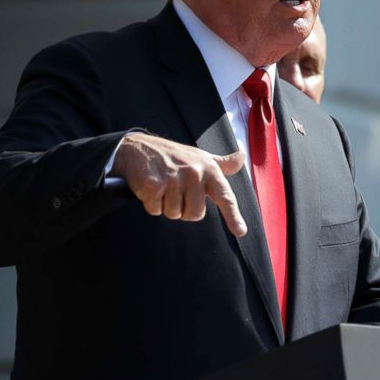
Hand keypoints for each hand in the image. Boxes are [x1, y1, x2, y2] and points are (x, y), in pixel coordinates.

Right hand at [111, 132, 246, 235]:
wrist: (137, 148)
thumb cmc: (174, 156)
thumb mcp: (200, 157)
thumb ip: (222, 163)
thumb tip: (242, 157)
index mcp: (209, 169)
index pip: (225, 196)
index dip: (233, 216)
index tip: (241, 231)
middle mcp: (194, 173)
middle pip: (195, 214)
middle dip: (184, 209)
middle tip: (176, 191)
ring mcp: (174, 179)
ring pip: (175, 214)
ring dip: (166, 206)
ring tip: (163, 186)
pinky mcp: (154, 185)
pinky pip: (156, 210)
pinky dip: (151, 204)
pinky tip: (150, 188)